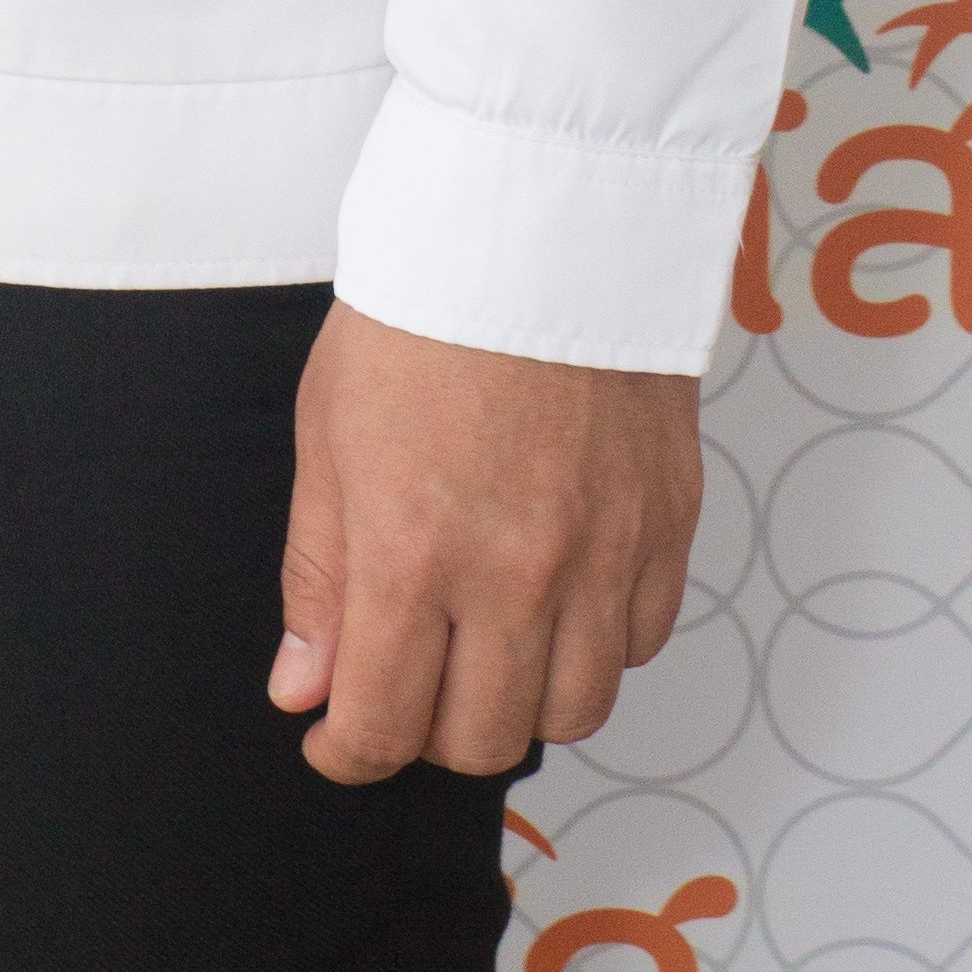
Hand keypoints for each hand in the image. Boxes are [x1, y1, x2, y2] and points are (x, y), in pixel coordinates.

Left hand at [270, 304, 698, 783]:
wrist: (537, 221)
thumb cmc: (423, 312)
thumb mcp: (329, 433)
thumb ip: (320, 574)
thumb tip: (305, 688)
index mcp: (414, 550)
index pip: (382, 722)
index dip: (346, 750)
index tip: (333, 738)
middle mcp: (515, 572)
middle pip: (481, 739)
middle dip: (428, 732)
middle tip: (407, 684)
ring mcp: (602, 554)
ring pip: (571, 711)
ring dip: (518, 700)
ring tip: (483, 646)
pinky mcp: (666, 527)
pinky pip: (638, 644)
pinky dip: (594, 645)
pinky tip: (555, 596)